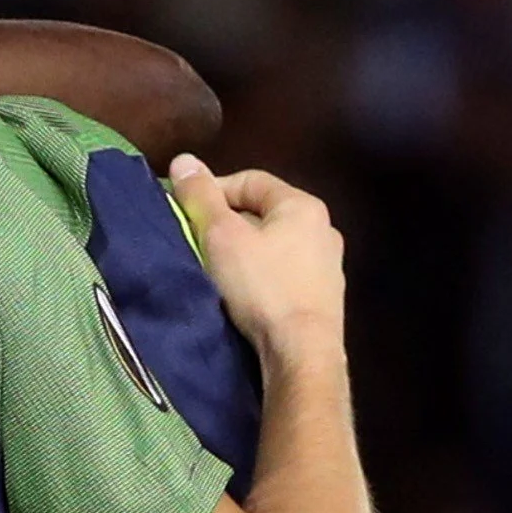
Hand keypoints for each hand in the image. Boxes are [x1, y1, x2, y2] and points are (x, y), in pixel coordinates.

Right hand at [168, 154, 345, 375]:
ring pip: (274, 247)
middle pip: (263, 214)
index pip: (250, 180)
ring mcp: (328, 267)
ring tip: (218, 273)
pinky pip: (284, 275)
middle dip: (228, 225)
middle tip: (198, 245)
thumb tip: (183, 159)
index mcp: (303, 205)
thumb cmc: (262, 287)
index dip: (213, 191)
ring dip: (244, 254)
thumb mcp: (221, 236)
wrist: (302, 353)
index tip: (187, 214)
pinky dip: (261, 279)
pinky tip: (244, 298)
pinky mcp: (324, 299)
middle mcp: (323, 229)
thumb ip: (201, 197)